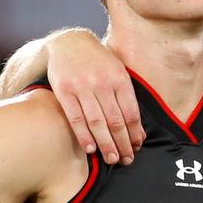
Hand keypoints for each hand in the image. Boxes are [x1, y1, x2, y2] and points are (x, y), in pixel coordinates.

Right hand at [46, 29, 145, 164]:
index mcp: (119, 79)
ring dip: (106, 144)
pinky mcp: (64, 92)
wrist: (69, 42)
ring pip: (97, 122)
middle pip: (116, 120)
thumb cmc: (98, 61)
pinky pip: (75, 118)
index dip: (135, 133)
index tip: (137, 147)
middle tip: (127, 160)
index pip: (131, 112)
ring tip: (112, 159)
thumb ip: (127, 97)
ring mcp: (83, 87)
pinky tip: (90, 149)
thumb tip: (138, 130)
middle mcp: (102, 83)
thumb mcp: (117, 71)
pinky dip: (84, 135)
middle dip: (123, 143)